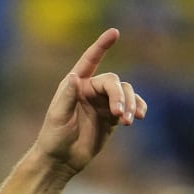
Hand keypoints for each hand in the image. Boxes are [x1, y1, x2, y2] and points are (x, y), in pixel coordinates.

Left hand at [36, 28, 146, 176]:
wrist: (61, 159)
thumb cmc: (53, 137)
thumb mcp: (58, 116)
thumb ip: (67, 96)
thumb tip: (74, 76)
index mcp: (76, 85)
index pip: (90, 60)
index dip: (101, 46)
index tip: (114, 33)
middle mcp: (90, 90)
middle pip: (113, 82)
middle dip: (119, 96)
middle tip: (119, 114)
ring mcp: (103, 103)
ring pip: (125, 93)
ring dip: (131, 104)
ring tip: (128, 121)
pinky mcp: (112, 117)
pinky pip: (131, 107)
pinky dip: (138, 109)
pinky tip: (140, 116)